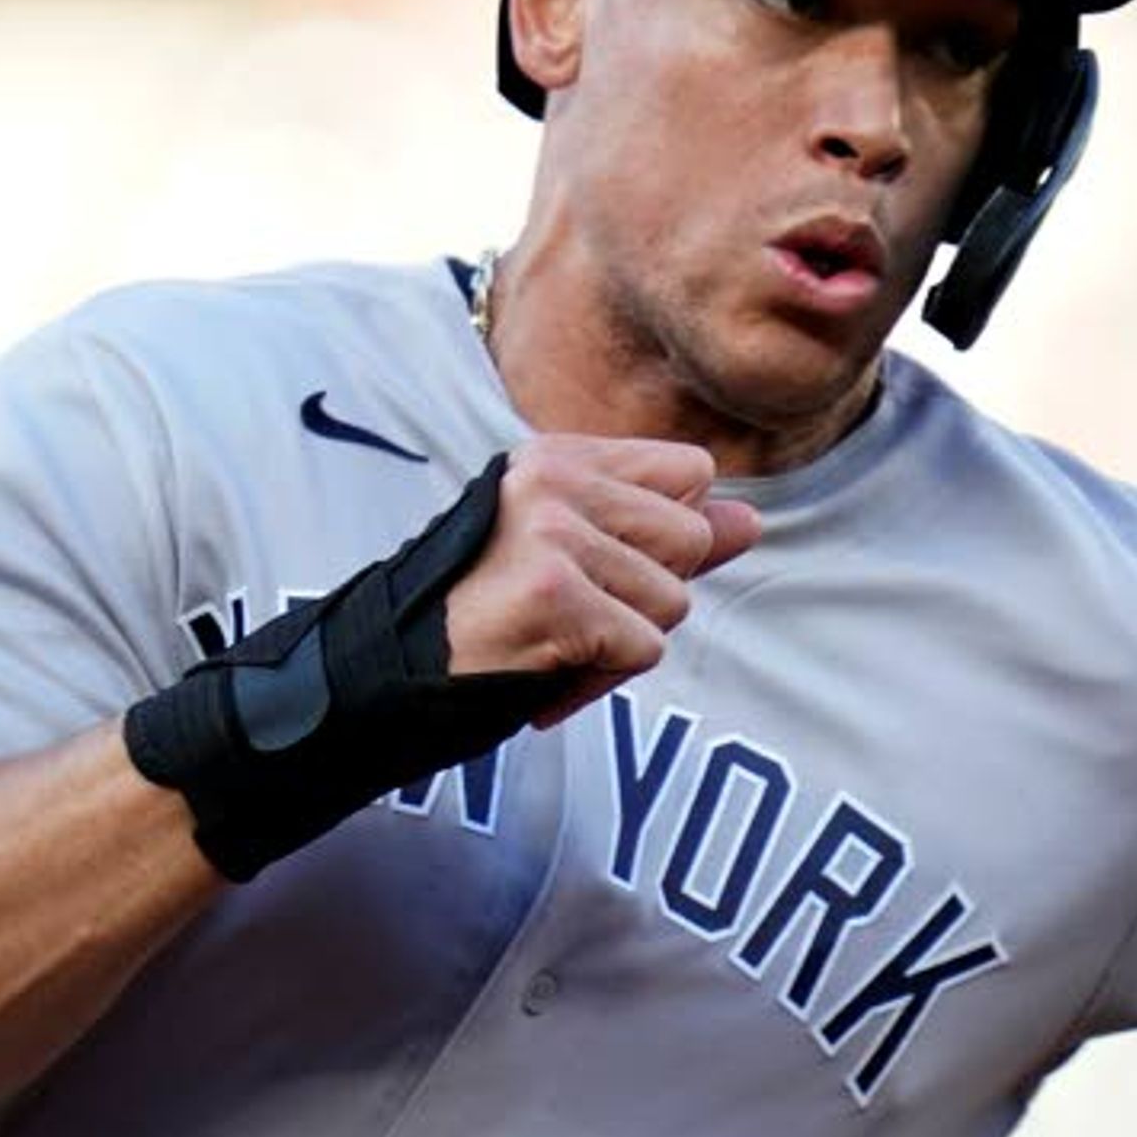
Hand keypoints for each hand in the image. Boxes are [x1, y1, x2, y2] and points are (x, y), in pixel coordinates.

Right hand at [440, 436, 759, 726]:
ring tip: (555, 643)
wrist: (386, 673)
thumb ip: (660, 532)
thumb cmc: (482, 617)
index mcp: (556, 456)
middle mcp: (555, 481)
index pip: (690, 472)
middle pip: (690, 537)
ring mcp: (554, 534)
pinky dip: (601, 680)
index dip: (663, 537)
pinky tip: (545, 670)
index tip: (599, 571)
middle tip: (574, 616)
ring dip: (623, 643)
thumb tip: (750, 521)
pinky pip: (643, 648)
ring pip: (672, 600)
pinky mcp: (556, 594)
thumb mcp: (569, 554)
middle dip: (648, 595)